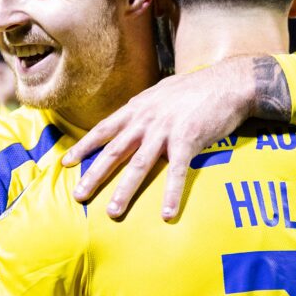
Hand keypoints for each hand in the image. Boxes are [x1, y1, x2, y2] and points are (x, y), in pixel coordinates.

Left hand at [63, 57, 260, 219]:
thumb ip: (144, 106)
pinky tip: (168, 213)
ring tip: (113, 212)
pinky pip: (177, 172)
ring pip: (139, 165)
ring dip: (125, 190)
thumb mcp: (162, 92)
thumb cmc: (196, 88)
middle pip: (114, 151)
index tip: (66, 164)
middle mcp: (146, 120)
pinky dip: (171, 194)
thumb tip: (131, 114)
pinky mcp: (189, 140)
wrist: (229, 82)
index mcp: (138, 109)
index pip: (103, 129)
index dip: (84, 147)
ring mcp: (166, 130)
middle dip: (94, 175)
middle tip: (78, 196)